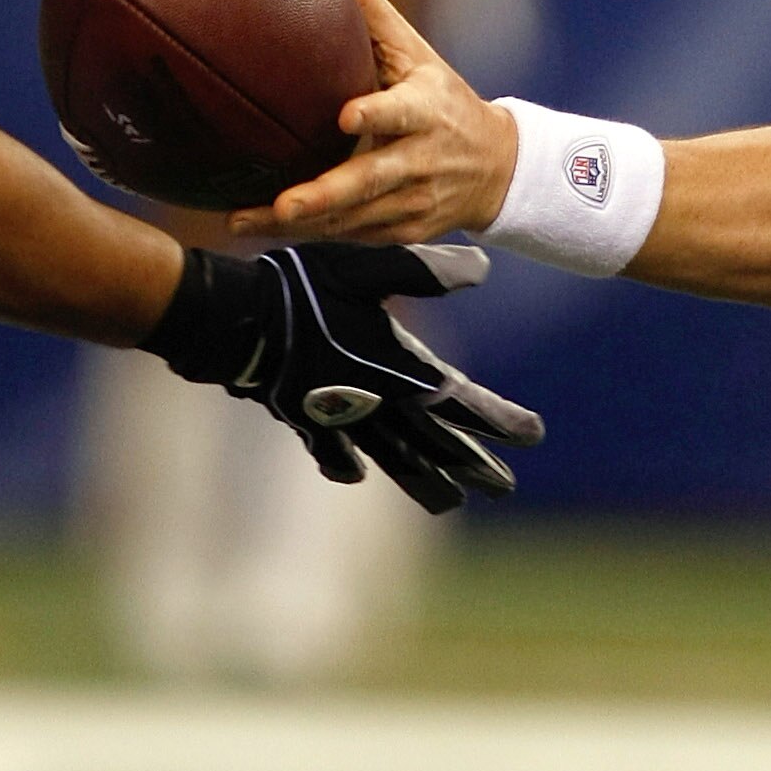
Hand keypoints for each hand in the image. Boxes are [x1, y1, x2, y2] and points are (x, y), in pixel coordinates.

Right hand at [144, 236, 541, 514]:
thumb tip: (483, 267)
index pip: (463, 404)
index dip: (500, 421)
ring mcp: (340, 417)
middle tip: (504, 487)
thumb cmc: (306, 288)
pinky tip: (355, 476)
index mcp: (400, 371)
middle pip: (434, 444)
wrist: (236, 321)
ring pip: (391, 458)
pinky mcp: (305, 419)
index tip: (534, 436)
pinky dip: (345, 464)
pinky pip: (332, 451)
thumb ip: (427, 270)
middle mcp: (377, 404)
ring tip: (449, 503)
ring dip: (423, 480)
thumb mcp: (371, 267)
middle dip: (471, 464)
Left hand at [233, 0, 520, 244]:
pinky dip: (311, 236)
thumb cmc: (444, 100)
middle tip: (283, 204)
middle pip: (370, 181)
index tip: (345, 118)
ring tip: (245, 221)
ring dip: (301, 224)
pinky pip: (352, 235)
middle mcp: (421, 160)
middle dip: (325, 196)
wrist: (498, 168)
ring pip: (353, 218)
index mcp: (425, 110)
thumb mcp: (420, 55)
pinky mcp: (404, 230)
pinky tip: (265, 232)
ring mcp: (414, 201)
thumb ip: (375, 13)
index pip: (400, 112)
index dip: (376, 115)